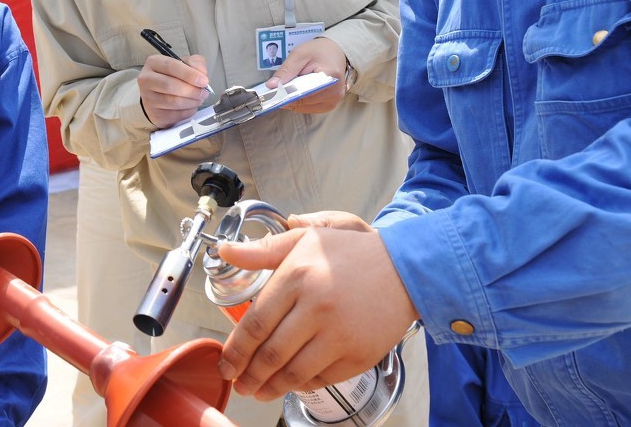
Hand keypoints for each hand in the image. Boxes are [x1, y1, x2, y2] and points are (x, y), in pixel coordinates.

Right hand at [138, 52, 210, 128]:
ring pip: (174, 102)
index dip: (189, 74)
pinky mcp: (155, 114)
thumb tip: (202, 73)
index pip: (170, 66)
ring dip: (192, 101)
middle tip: (204, 92)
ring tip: (199, 98)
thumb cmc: (172, 77)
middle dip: (192, 90)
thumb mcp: (184, 63)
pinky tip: (191, 106)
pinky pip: (176, 114)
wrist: (157, 95)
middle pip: (170, 85)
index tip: (204, 80)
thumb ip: (195, 63)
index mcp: (153, 63)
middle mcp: (146, 80)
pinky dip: (188, 111)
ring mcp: (148, 99)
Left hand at [215, 220, 418, 400]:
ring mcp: (340, 335)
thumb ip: (262, 250)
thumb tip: (225, 252)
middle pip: (271, 353)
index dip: (236, 350)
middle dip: (248, 374)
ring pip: (294, 372)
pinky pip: (321, 378)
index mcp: (298, 277)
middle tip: (237, 382)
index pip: (256, 323)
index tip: (225, 363)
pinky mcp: (359, 356)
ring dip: (270, 387)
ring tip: (257, 390)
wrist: (406, 269)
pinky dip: (301, 385)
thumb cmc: (352, 253)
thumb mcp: (306, 239)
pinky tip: (289, 384)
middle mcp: (317, 308)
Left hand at [266, 37, 347, 113]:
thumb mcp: (299, 54)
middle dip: (288, 97)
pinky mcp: (330, 105)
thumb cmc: (318, 51)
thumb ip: (286, 70)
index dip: (287, 94)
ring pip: (305, 107)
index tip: (273, 94)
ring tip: (287, 89)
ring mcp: (334, 100)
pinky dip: (299, 103)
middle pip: (304, 101)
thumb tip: (271, 86)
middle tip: (275, 91)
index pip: (305, 91)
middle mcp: (336, 92)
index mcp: (331, 76)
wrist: (334, 52)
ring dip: (293, 101)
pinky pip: (309, 108)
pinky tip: (294, 94)